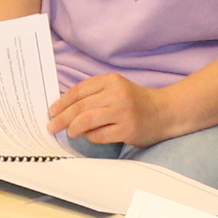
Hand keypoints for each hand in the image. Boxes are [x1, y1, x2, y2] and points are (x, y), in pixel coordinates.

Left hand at [49, 72, 178, 146]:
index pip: (79, 91)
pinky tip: (88, 136)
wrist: (165, 112)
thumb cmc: (135, 102)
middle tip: (52, 126)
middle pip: (80, 106)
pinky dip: (90, 137)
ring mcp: (123, 112)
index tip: (52, 111)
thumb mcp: (116, 89)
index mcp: (111, 80)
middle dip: (62, 117)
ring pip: (87, 120)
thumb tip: (64, 108)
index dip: (62, 102)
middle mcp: (117, 94)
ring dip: (73, 128)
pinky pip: (99, 135)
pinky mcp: (127, 129)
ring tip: (69, 133)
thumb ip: (94, 95)